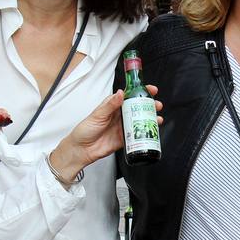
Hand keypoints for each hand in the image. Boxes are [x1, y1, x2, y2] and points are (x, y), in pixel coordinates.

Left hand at [48, 86, 163, 181]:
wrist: (81, 150)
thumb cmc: (85, 130)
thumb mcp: (97, 115)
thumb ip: (110, 105)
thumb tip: (120, 93)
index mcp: (112, 106)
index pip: (129, 95)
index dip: (140, 91)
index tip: (150, 89)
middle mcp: (119, 115)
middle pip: (137, 108)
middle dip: (149, 105)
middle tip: (157, 104)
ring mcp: (123, 127)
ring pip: (140, 120)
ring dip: (150, 118)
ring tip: (158, 117)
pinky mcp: (125, 138)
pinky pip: (138, 134)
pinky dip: (146, 132)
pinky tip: (152, 130)